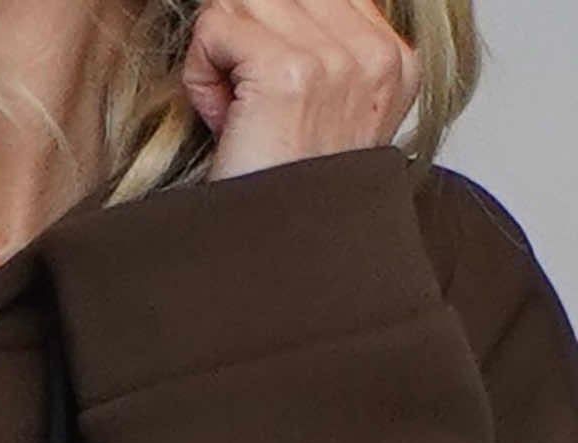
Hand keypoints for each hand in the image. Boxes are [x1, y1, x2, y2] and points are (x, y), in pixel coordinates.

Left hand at [180, 0, 421, 181]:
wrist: (278, 266)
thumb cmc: (285, 199)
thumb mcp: (321, 115)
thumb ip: (318, 48)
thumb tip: (267, 5)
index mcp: (393, 61)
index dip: (269, 36)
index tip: (272, 100)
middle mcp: (374, 55)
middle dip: (242, 44)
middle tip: (248, 113)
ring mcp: (336, 61)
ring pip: (241, 2)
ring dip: (219, 60)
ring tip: (237, 120)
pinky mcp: (288, 73)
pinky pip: (213, 27)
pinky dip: (199, 77)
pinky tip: (223, 123)